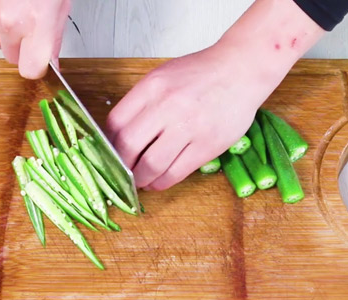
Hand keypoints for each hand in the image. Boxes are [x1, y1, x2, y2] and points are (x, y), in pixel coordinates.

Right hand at [0, 0, 70, 78]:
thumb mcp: (60, 6)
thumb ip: (52, 37)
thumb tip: (50, 61)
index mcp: (36, 25)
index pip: (30, 69)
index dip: (35, 66)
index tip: (38, 60)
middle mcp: (8, 23)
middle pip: (11, 56)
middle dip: (20, 45)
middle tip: (28, 22)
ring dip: (2, 28)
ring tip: (13, 4)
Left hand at [106, 0, 323, 190]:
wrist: (241, 70)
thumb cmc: (201, 74)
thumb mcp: (163, 77)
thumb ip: (141, 103)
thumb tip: (118, 136)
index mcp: (151, 88)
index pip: (115, 124)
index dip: (106, 146)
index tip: (107, 156)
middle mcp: (167, 107)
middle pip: (128, 147)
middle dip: (120, 167)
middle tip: (120, 174)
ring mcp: (188, 127)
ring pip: (150, 165)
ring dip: (140, 179)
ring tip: (140, 181)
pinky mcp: (207, 145)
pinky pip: (176, 173)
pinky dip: (161, 182)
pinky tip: (158, 181)